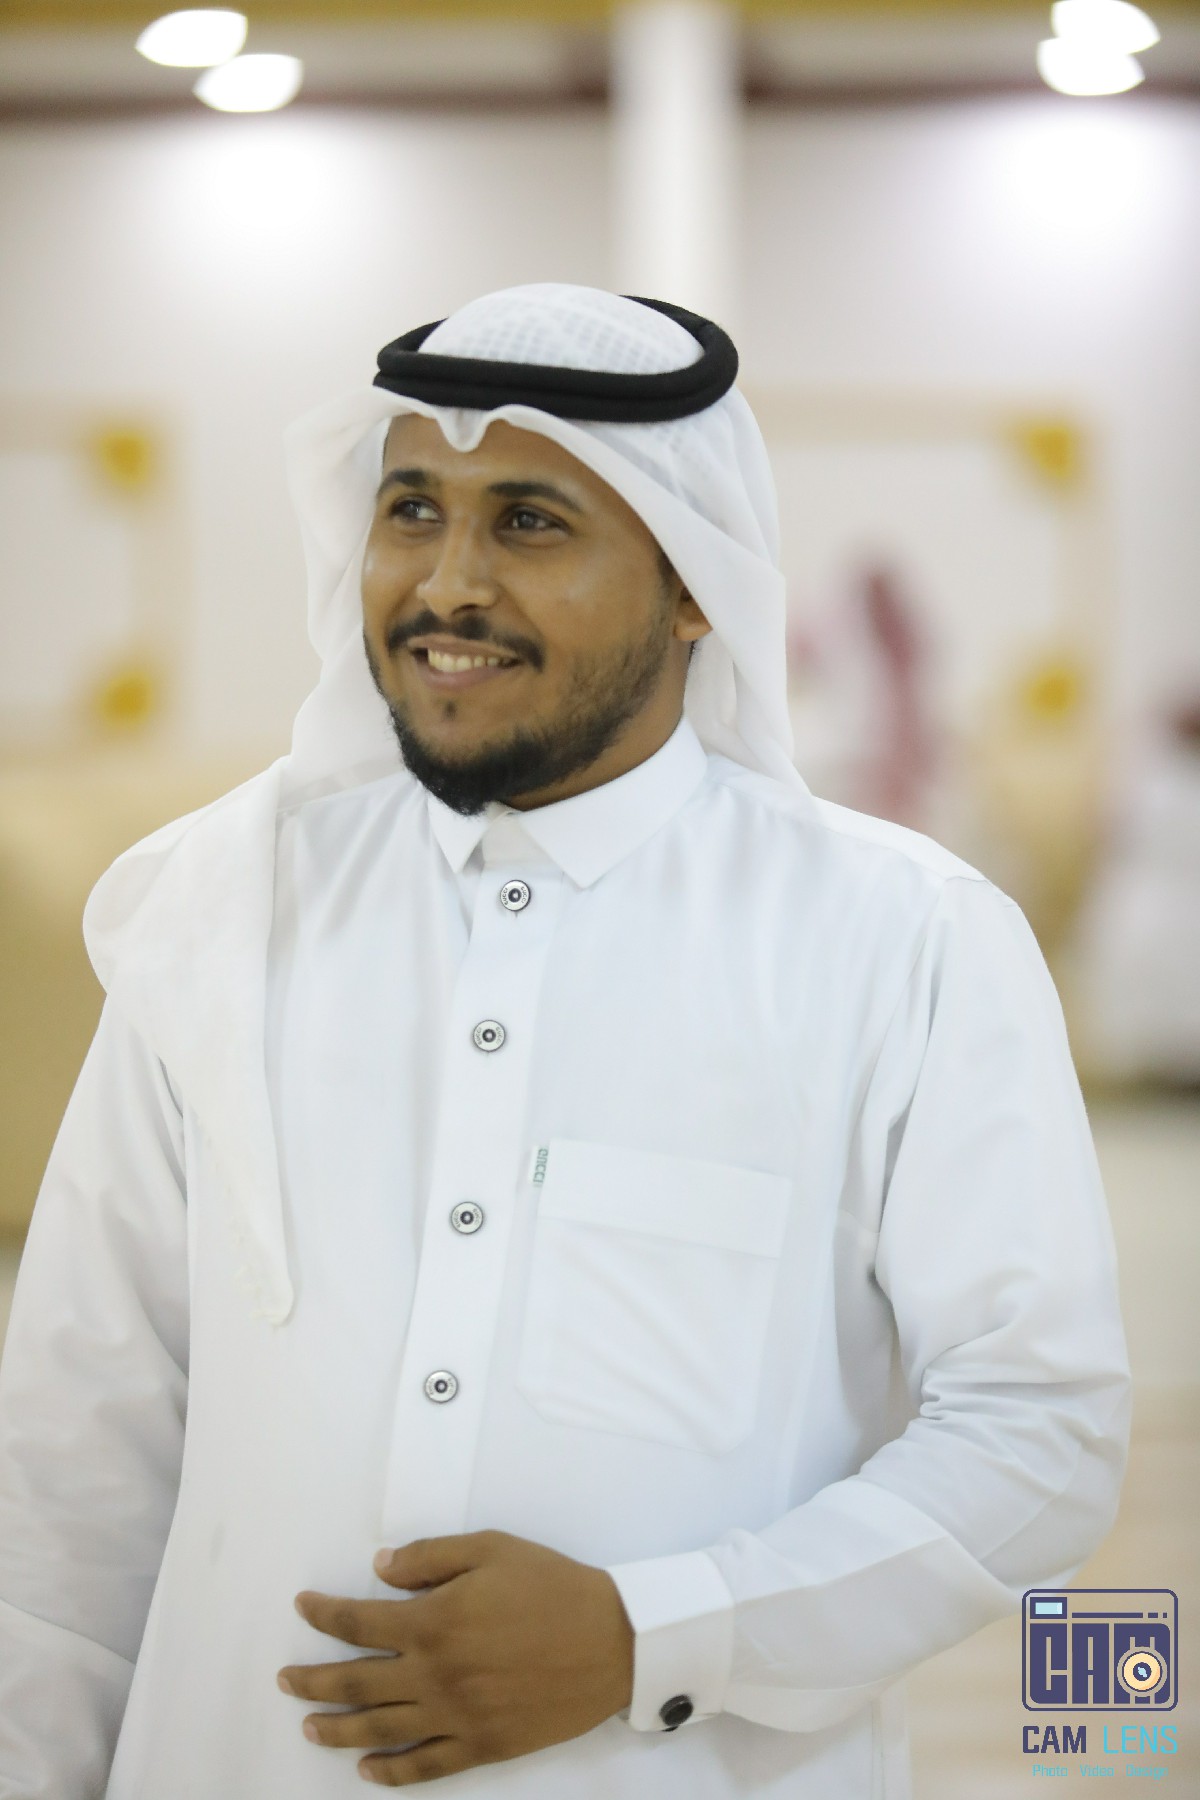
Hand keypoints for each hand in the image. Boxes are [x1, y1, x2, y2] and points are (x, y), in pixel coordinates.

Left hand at [277, 1528, 634, 1784]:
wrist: (611, 1640)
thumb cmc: (551, 1585)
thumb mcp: (490, 1548)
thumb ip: (429, 1557)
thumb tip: (380, 1568)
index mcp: (433, 1621)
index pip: (358, 1621)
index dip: (324, 1614)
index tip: (303, 1606)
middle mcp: (434, 1675)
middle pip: (354, 1683)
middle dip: (312, 1679)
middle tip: (285, 1678)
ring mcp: (456, 1717)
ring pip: (379, 1730)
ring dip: (336, 1729)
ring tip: (308, 1725)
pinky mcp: (481, 1745)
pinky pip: (424, 1767)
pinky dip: (390, 1772)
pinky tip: (367, 1768)